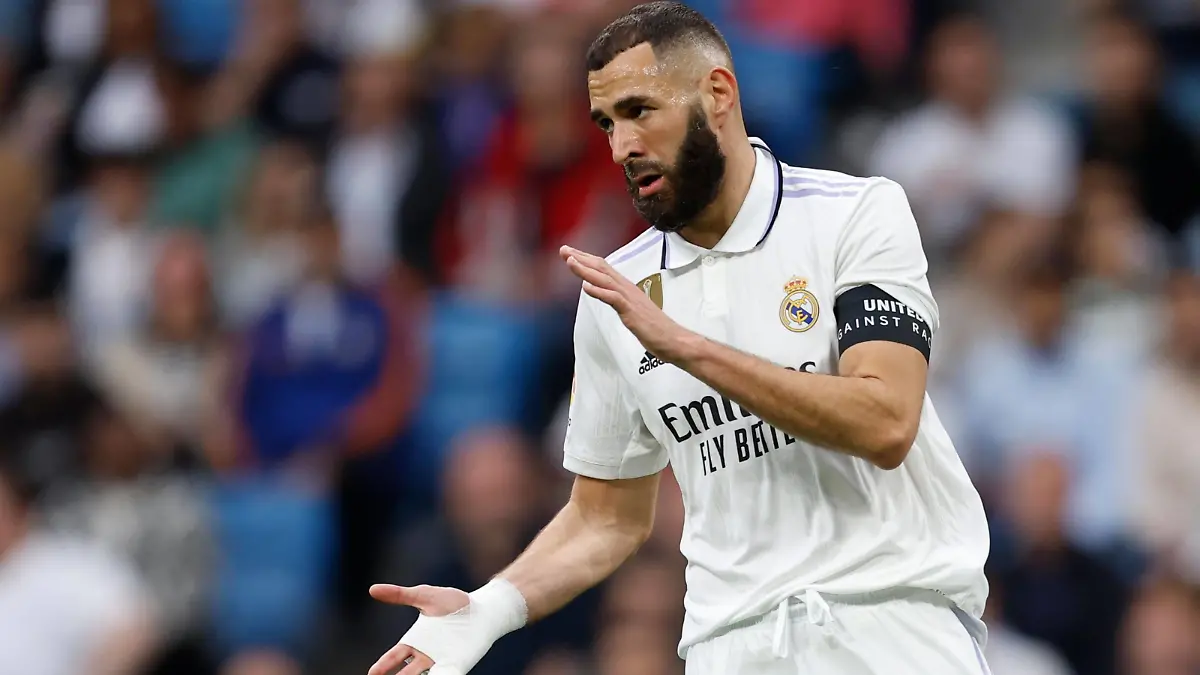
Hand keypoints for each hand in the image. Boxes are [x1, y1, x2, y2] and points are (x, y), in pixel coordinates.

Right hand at [368, 584, 471, 674]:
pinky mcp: (457, 664)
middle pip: (406, 673)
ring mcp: (442, 660)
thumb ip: (401, 595)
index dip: (382, 666)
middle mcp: (426, 655)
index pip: (394, 657)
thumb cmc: (453, 602)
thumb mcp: (424, 596)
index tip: (371, 674)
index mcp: (416, 640)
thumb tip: (372, 589)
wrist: (482, 607)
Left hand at [560, 246, 692, 362]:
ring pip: (605, 280)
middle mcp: (628, 289)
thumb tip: (609, 296)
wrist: (674, 341)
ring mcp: (630, 299)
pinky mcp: (632, 312)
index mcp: (628, 289)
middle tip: (563, 249)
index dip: (587, 260)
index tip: (571, 253)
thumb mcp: (634, 311)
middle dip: (581, 258)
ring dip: (586, 270)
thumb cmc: (656, 329)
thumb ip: (622, 302)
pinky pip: (613, 299)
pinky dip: (599, 291)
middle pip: (602, 268)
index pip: (604, 269)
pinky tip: (586, 287)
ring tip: (570, 261)